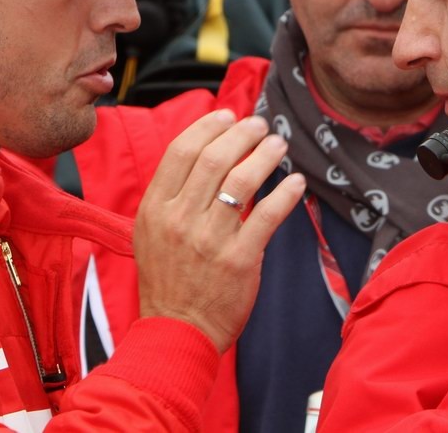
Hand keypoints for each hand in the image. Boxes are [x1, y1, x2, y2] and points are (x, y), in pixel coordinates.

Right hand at [134, 110, 304, 351]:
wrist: (176, 331)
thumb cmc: (168, 279)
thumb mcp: (152, 232)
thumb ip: (173, 194)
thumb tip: (204, 151)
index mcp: (155, 208)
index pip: (181, 150)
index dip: (209, 126)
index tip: (229, 115)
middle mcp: (180, 219)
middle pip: (215, 158)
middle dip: (242, 134)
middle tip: (260, 126)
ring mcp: (210, 239)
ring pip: (242, 180)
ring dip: (266, 155)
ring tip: (278, 144)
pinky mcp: (239, 259)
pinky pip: (267, 215)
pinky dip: (285, 193)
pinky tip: (295, 182)